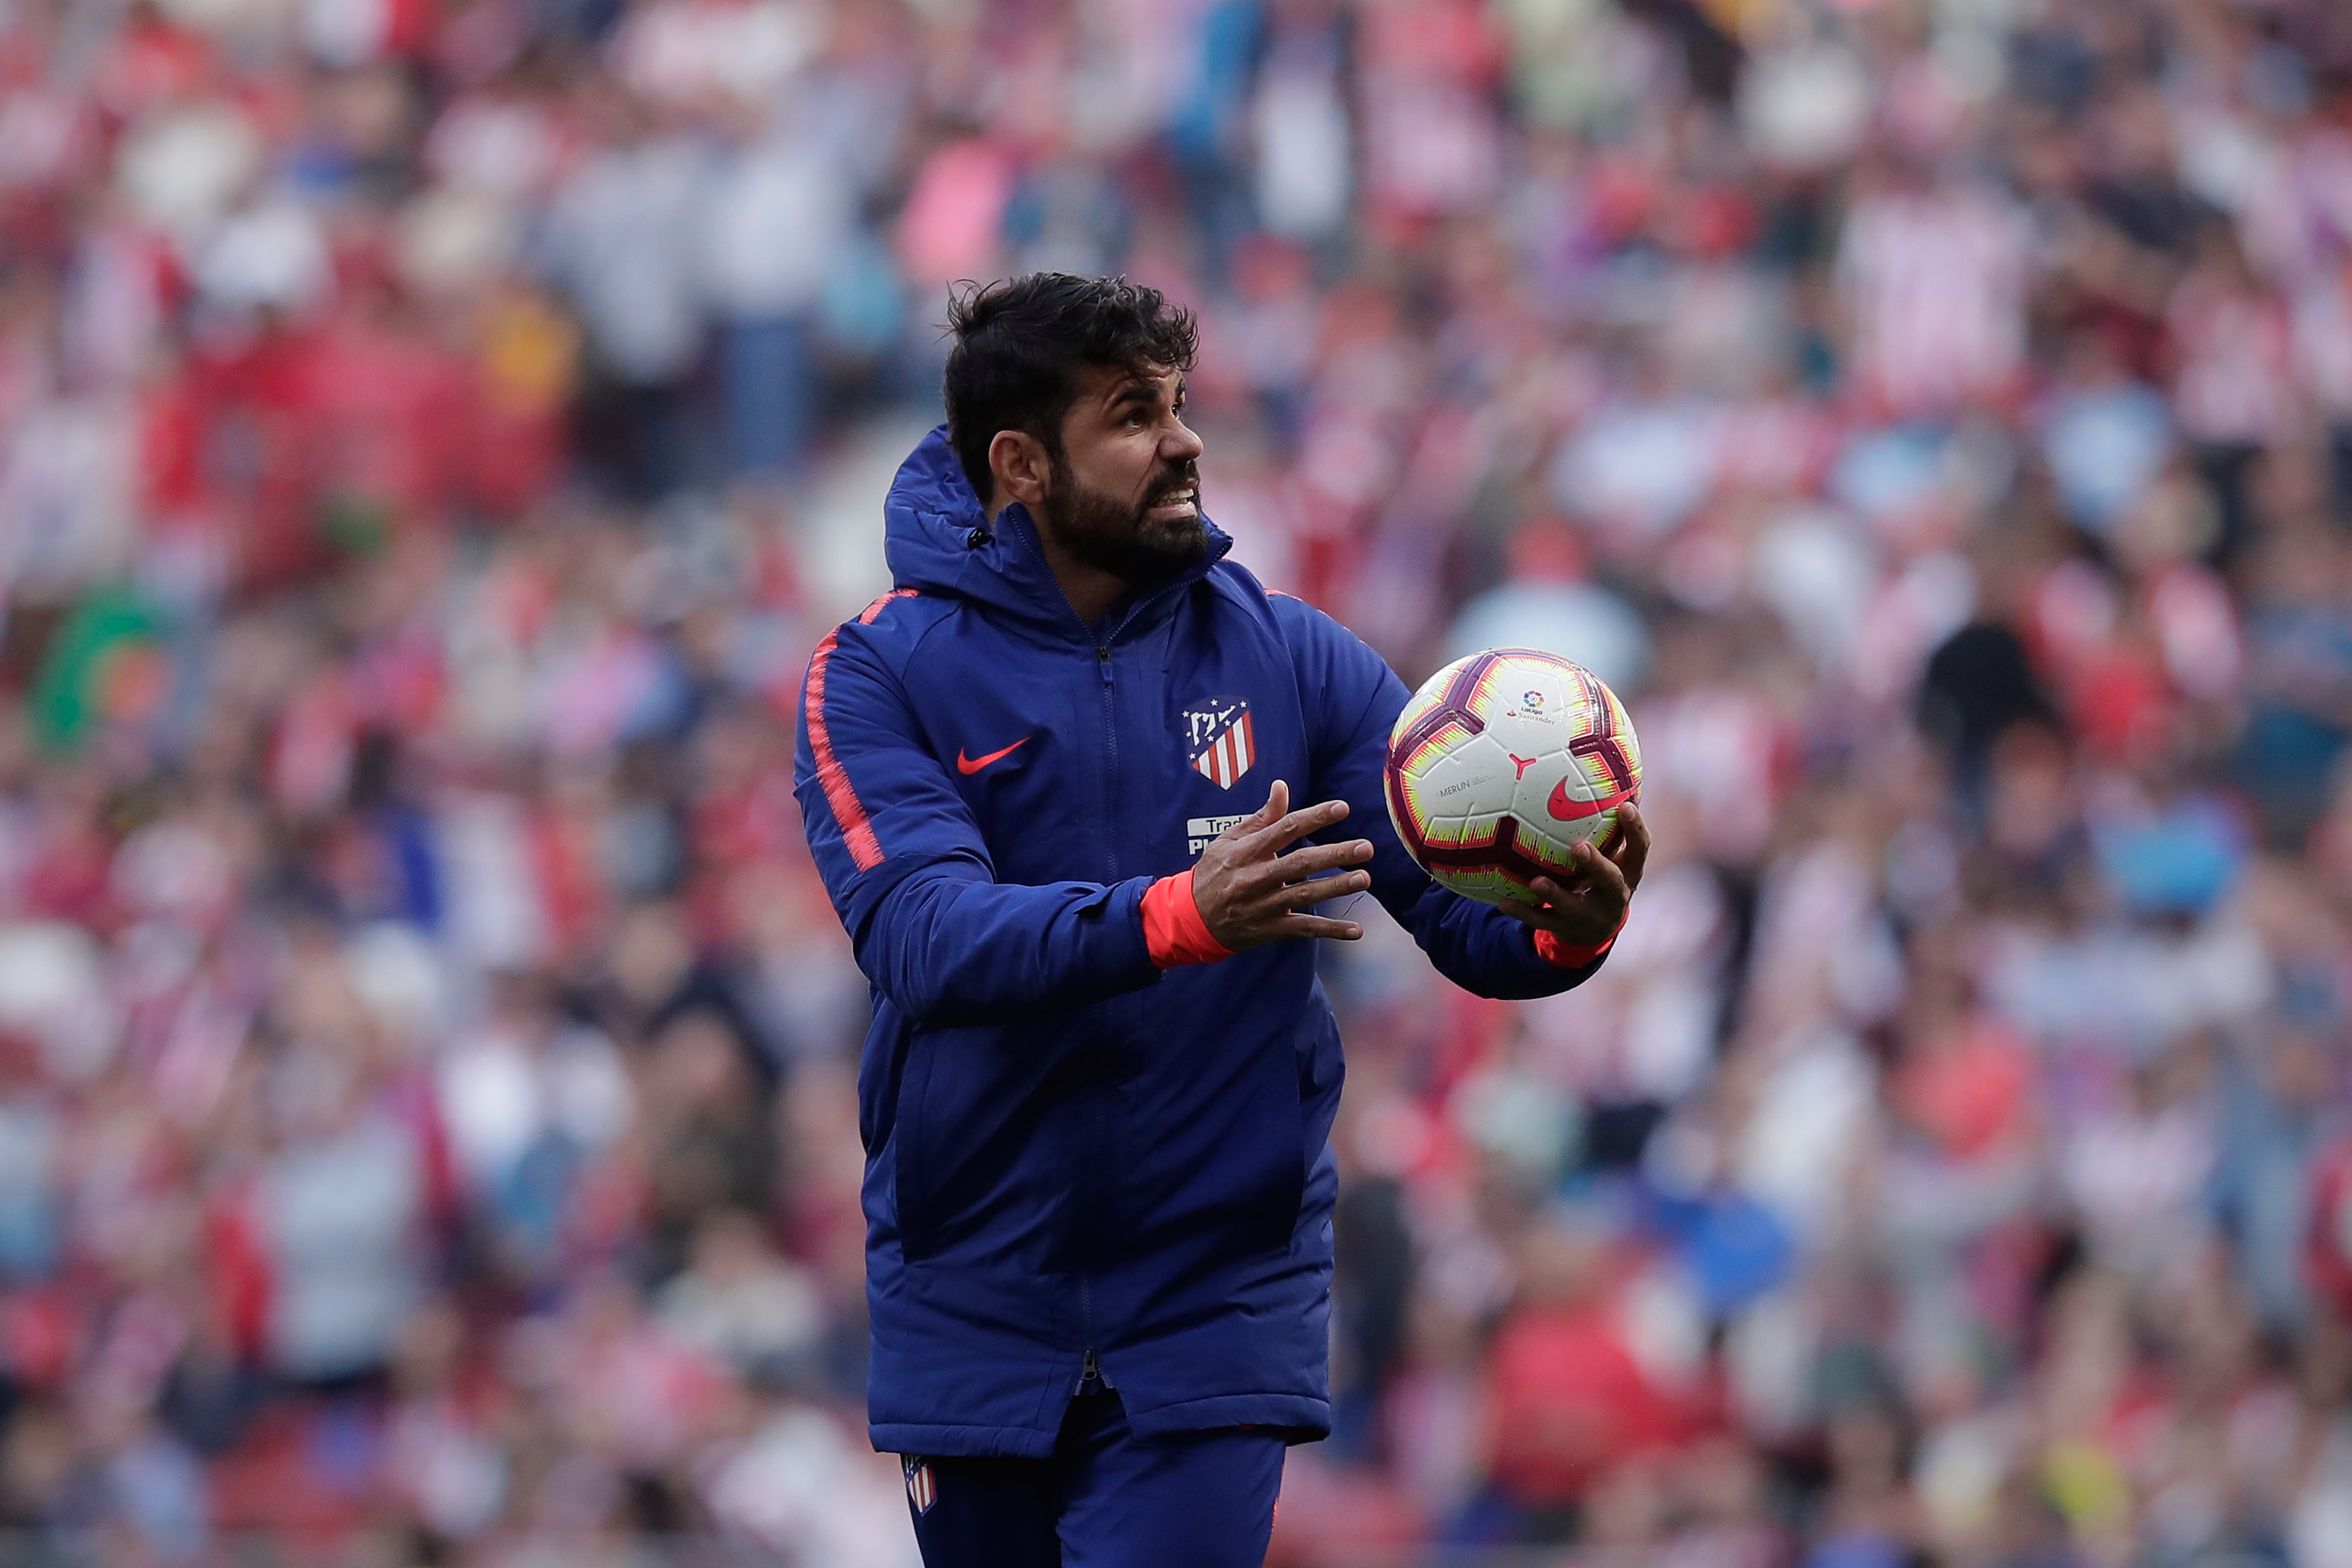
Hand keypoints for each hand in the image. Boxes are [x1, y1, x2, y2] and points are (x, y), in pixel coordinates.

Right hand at [1191, 779, 1374, 949]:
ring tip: (1364, 878)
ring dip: (1336, 887)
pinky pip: (1303, 929)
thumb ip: (1260, 817)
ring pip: (1304, 896)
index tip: (1342, 809)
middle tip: (1365, 847)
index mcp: (1245, 852)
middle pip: (1300, 864)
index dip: (1314, 818)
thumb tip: (1282, 787)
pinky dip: (1330, 932)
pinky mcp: (1269, 929)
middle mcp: (1255, 878)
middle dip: (1334, 855)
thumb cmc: (1213, 872)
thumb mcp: (1228, 840)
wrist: (1190, 918)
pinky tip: (1356, 931)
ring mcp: (1263, 906)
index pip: (1284, 830)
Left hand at [1496, 800, 1650, 945]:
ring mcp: (1589, 916)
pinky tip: (1502, 901)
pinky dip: (1522, 911)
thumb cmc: (1601, 874)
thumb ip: (1605, 822)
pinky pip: (1541, 921)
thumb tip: (1591, 770)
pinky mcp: (1565, 929)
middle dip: (1597, 865)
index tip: (1625, 805)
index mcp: (1628, 872)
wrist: (1595, 928)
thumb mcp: (1612, 853)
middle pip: (1611, 882)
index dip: (1635, 829)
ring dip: (1554, 894)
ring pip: (1573, 908)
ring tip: (1536, 881)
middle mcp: (1613, 896)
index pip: (1640, 850)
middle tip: (1580, 847)